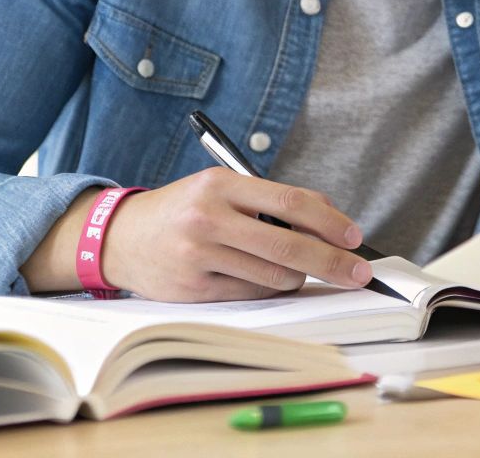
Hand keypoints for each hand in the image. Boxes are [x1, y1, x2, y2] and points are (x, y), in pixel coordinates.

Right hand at [100, 168, 371, 300]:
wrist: (121, 237)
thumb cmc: (184, 211)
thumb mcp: (221, 188)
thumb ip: (271, 201)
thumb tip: (332, 218)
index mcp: (221, 184)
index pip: (290, 201)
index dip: (329, 221)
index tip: (354, 236)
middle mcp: (208, 218)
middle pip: (288, 245)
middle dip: (332, 262)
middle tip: (358, 273)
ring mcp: (198, 255)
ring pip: (274, 276)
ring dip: (297, 277)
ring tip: (294, 269)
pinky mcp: (193, 288)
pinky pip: (252, 294)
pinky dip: (269, 289)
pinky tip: (264, 279)